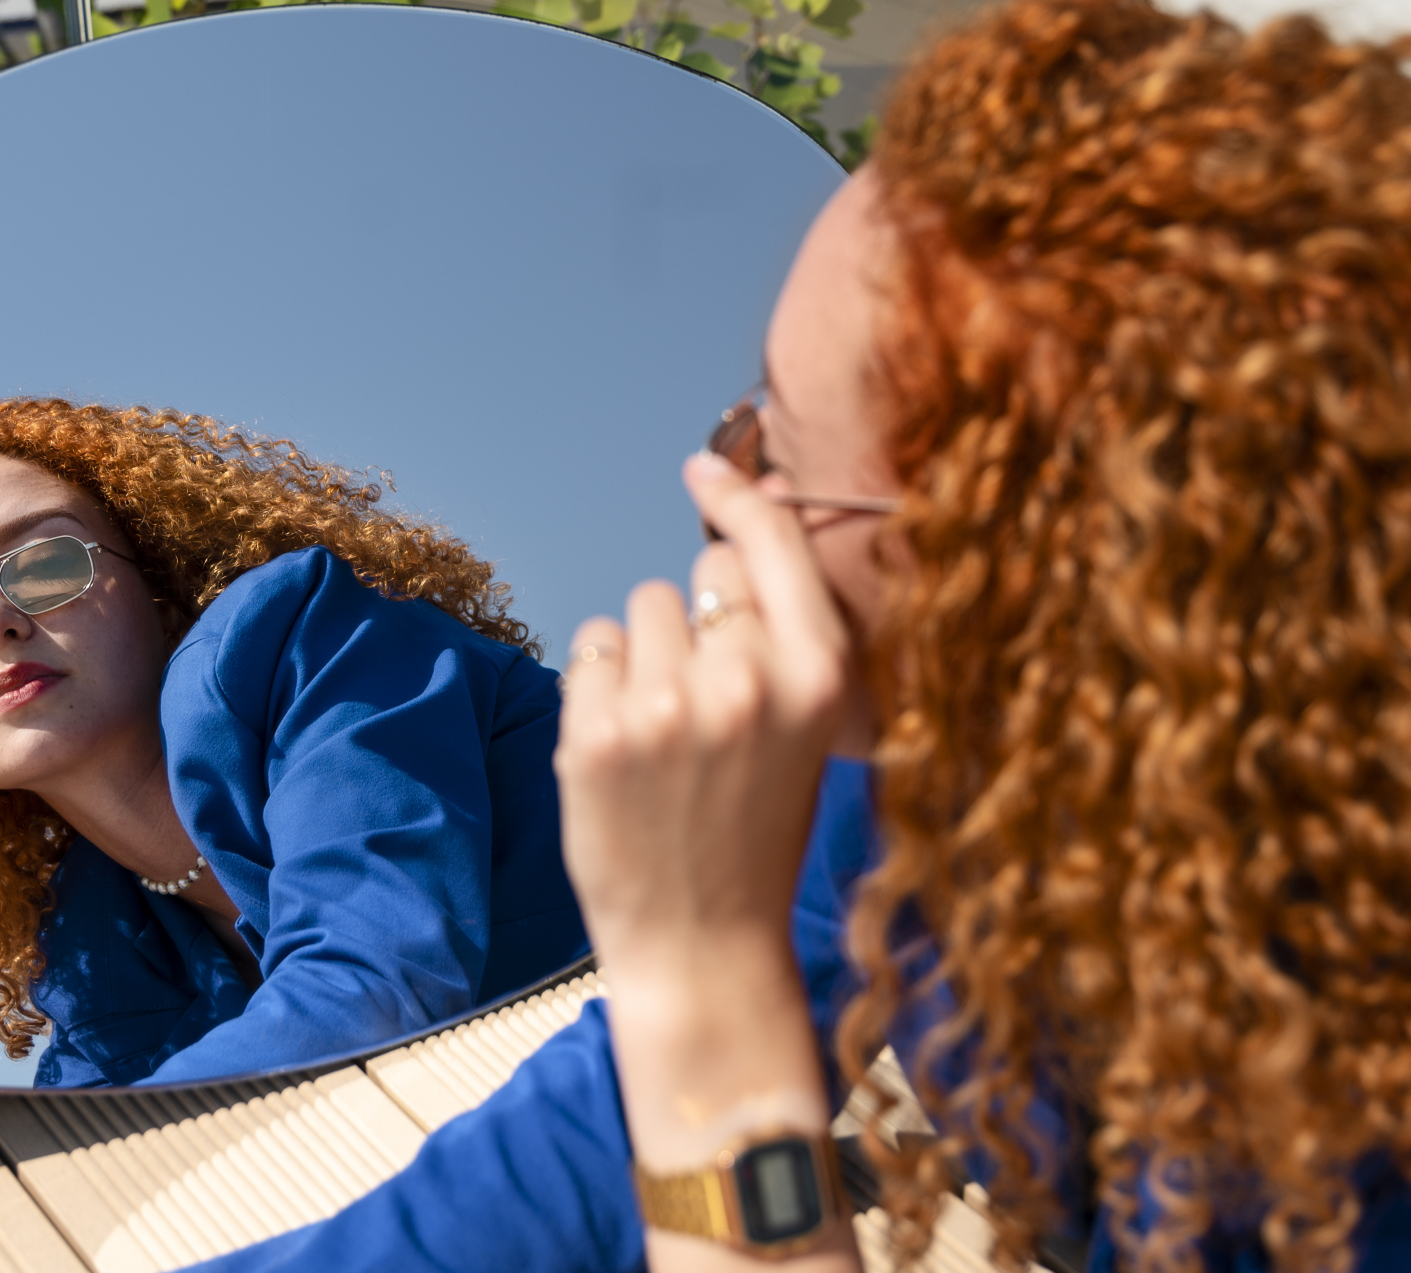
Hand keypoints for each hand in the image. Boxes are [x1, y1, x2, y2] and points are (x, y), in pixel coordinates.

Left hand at [554, 451, 851, 985]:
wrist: (703, 944)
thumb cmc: (756, 830)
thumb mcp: (808, 728)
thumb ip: (785, 629)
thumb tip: (748, 512)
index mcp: (818, 679)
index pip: (771, 542)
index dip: (737, 495)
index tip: (704, 467)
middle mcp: (745, 683)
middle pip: (701, 572)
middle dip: (698, 617)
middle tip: (706, 703)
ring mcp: (664, 708)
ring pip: (641, 608)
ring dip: (646, 652)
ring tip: (666, 734)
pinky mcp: (593, 734)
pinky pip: (592, 646)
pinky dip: (600, 685)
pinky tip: (626, 747)